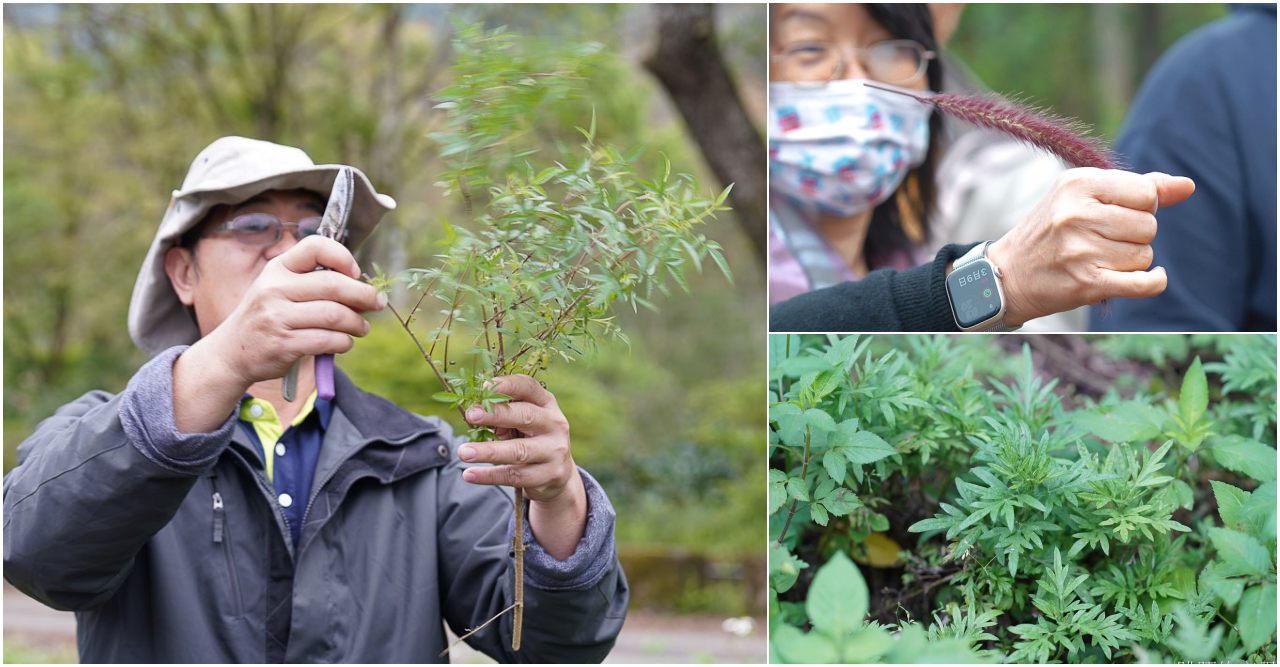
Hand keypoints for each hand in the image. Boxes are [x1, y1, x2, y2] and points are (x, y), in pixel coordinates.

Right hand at [203, 236, 385, 387]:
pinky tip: (345, 342)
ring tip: (362, 327)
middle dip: (363, 295)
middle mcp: (274, 289)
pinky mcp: (283, 344)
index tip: (355, 272)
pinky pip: (328, 340)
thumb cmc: (268, 316)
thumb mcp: (279, 289)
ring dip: (357, 322)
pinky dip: (344, 342)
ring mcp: (277, 317)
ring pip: (334, 315)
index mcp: (277, 268)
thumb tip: (364, 289)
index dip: (342, 256)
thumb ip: (314, 283)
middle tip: (377, 303)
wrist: (233, 352)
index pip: (315, 247)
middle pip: (333, 285)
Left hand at [459, 375, 585, 558]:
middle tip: (470, 415)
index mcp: (546, 404)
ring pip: (519, 451)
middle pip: (526, 416)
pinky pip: (515, 476)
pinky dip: (489, 476)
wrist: (559, 473)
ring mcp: (555, 450)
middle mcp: (555, 424)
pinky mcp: (550, 474)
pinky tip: (469, 474)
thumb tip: (474, 412)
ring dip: (488, 451)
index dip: (507, 385)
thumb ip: (504, 414)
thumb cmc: (531, 439)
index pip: (528, 387)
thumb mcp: (523, 422)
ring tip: (463, 452)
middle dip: (496, 414)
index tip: (483, 387)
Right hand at [986, 169, 1194, 325]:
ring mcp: (1080, 251)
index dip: (1142, 206)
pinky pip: (1145, 283)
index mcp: (1077, 184)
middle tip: (1104, 240)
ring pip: (1145, 256)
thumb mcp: (1084, 196)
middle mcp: (1077, 215)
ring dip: (1132, 261)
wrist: (1008, 274)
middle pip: (1148, 226)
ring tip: (1101, 259)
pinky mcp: (1087, 283)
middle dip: (1136, 236)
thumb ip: (1138, 188)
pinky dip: (1154, 282)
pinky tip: (1151, 278)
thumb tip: (1187, 186)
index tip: (1118, 214)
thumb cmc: (1052, 231)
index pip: (1146, 193)